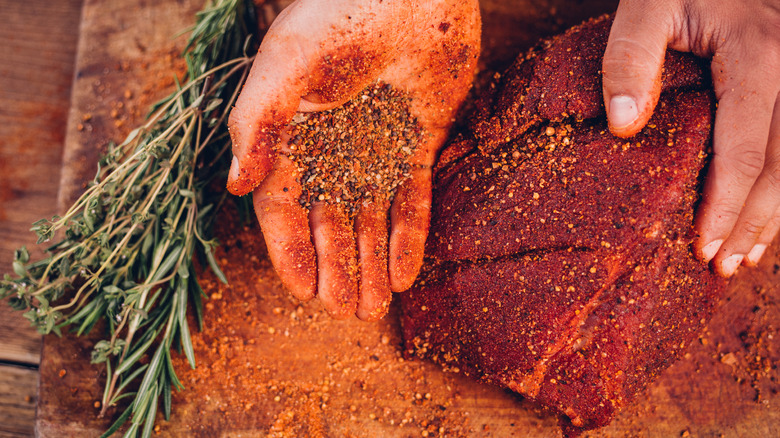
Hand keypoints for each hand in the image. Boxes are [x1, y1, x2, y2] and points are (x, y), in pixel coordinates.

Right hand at [227, 0, 480, 318]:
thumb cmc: (336, 17)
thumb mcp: (285, 66)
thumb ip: (255, 122)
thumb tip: (236, 185)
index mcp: (291, 140)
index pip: (284, 211)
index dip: (291, 252)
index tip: (304, 294)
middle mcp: (331, 153)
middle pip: (330, 225)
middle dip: (338, 271)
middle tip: (346, 314)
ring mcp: (376, 151)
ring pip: (372, 221)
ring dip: (373, 264)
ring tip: (375, 308)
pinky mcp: (417, 145)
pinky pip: (413, 200)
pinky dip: (410, 236)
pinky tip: (406, 273)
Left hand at [602, 0, 779, 276]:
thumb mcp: (648, 6)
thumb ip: (632, 57)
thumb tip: (622, 126)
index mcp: (758, 54)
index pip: (744, 149)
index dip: (725, 206)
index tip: (702, 247)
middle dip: (753, 222)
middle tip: (723, 266)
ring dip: (775, 214)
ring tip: (746, 257)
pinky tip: (766, 214)